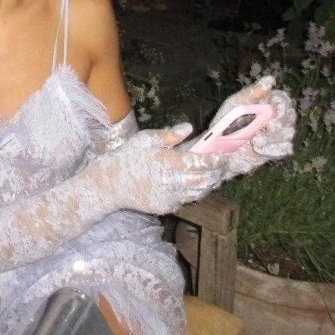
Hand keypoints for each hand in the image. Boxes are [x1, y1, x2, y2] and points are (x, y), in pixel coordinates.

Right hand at [108, 123, 227, 214]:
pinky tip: (194, 186)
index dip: (216, 160)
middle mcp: (174, 182)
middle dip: (217, 174)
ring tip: (213, 177)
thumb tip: (189, 128)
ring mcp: (171, 197)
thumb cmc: (128, 156)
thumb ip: (169, 135)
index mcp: (171, 163)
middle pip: (206, 180)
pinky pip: (186, 200)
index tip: (223, 156)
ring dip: (209, 185)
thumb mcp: (146, 139)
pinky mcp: (166, 207)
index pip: (202, 162)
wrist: (111, 183)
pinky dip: (194, 193)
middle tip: (223, 167)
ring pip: (199, 193)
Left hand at [212, 77, 295, 176]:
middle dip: (280, 121)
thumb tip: (270, 79)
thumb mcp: (235, 103)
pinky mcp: (273, 151)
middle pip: (290, 117)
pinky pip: (285, 148)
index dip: (282, 105)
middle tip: (268, 126)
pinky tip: (259, 148)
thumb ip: (253, 92)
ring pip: (288, 133)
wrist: (216, 147)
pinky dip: (273, 148)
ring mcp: (275, 136)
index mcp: (266, 105)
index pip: (283, 101)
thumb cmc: (226, 122)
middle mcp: (274, 119)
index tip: (273, 109)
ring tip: (255, 140)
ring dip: (273, 137)